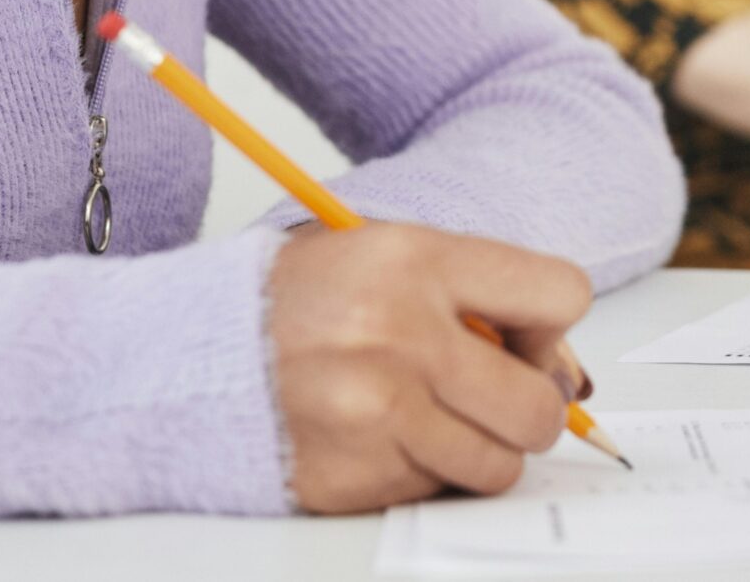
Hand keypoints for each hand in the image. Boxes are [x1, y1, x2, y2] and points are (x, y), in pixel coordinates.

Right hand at [266, 222, 593, 512]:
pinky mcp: (350, 478)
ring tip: (429, 416)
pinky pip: (432, 493)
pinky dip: (417, 473)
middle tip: (492, 397)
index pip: (560, 295)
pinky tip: (377, 437)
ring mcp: (375, 415)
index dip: (550, 325)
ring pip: (496, 466)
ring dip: (476, 449)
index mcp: (415, 261)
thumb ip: (474, 295)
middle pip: (537, 407)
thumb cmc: (298, 301)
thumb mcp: (385, 256)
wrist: (189, 352)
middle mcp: (400, 336)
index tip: (521, 335)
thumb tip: (559, 370)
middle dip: (528, 409)